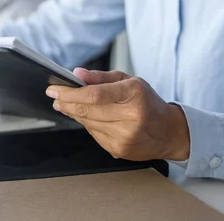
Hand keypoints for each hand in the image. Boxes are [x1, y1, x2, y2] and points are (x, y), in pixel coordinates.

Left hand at [46, 68, 190, 161]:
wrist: (169, 132)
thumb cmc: (147, 102)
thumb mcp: (129, 81)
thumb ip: (101, 77)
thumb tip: (77, 74)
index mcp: (134, 95)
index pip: (94, 95)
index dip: (70, 93)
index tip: (54, 89)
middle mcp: (131, 117)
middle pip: (87, 110)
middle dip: (66, 102)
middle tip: (54, 96)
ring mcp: (125, 136)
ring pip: (87, 123)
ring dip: (73, 113)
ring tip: (66, 104)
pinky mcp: (119, 150)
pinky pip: (93, 134)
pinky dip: (86, 124)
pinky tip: (86, 117)